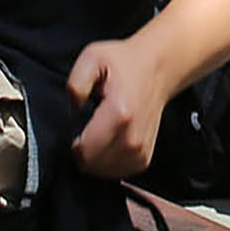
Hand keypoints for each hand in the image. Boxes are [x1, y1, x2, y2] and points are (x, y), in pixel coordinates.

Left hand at [67, 33, 175, 179]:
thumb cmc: (125, 64)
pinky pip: (115, 172)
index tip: (75, 127)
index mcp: (119, 115)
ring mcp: (140, 151)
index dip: (71, 144)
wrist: (158, 69)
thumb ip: (76, 83)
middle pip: (91, 166)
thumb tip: (73, 109)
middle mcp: (133, 138)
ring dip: (93, 158)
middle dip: (80, 152)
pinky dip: (106, 162)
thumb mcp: (93, 57)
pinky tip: (107, 142)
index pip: (84, 152)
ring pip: (102, 173)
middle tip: (85, 128)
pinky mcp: (143, 158)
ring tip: (97, 133)